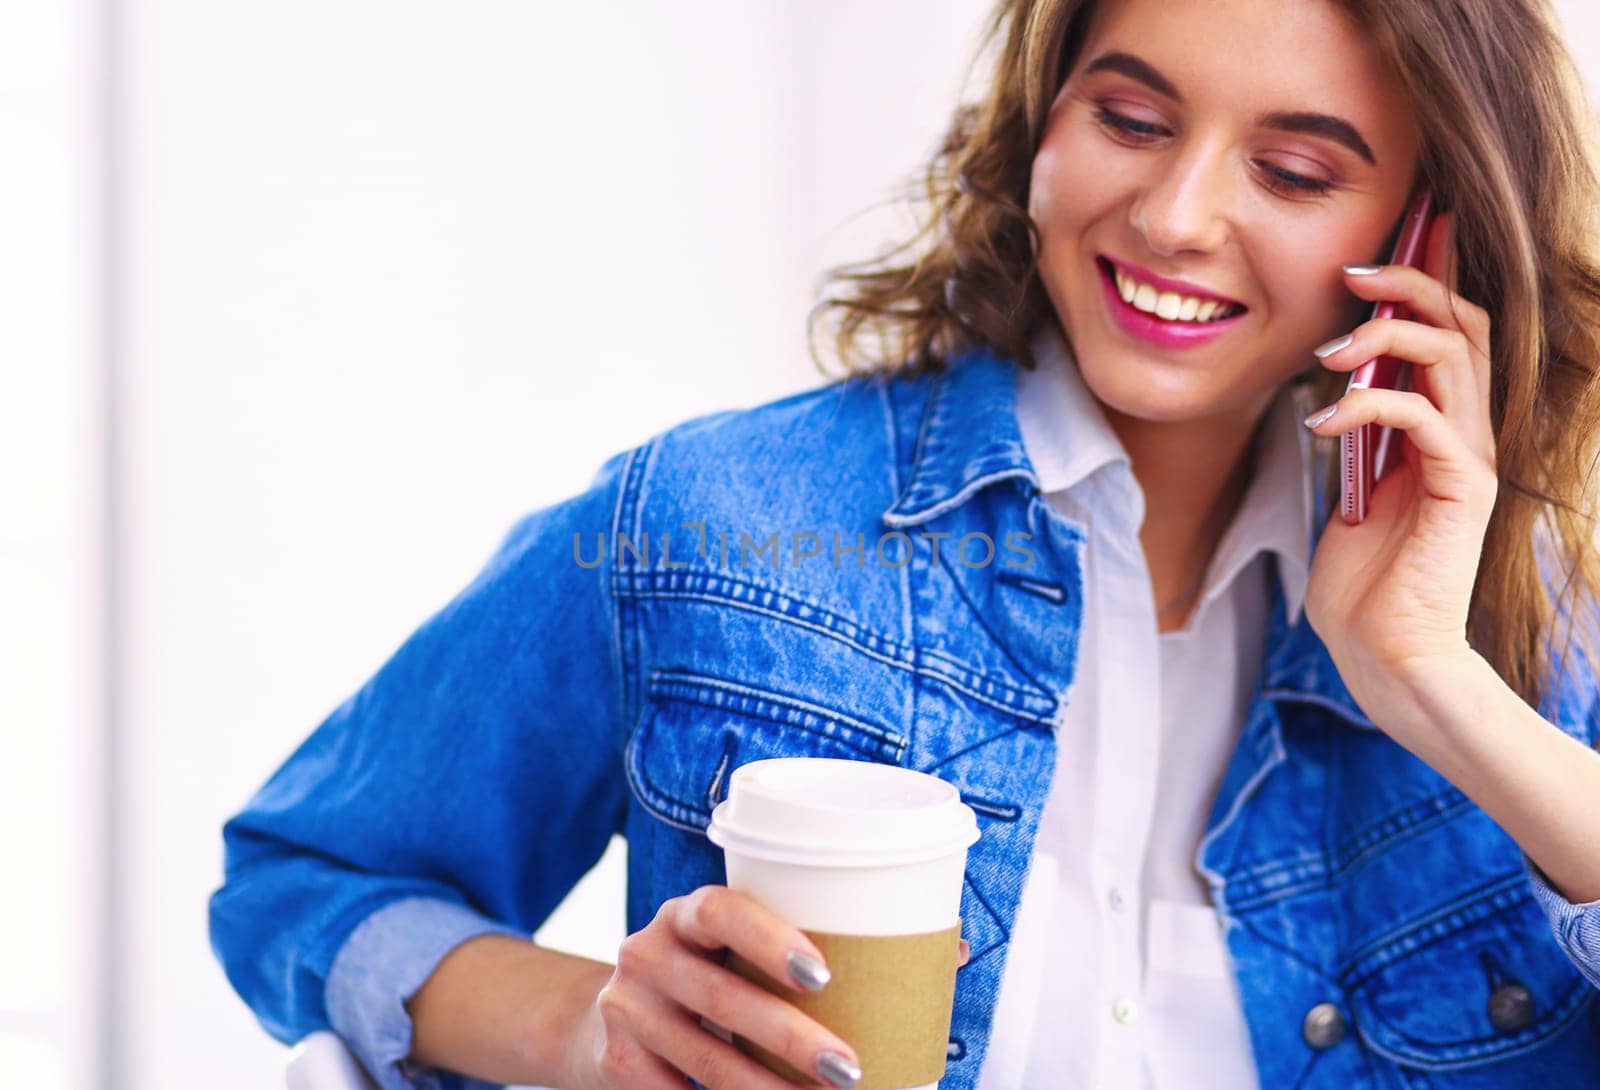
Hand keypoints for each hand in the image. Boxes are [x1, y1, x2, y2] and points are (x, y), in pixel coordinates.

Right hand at [561, 884, 860, 1089]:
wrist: (613, 1015)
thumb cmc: (708, 974)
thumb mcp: (726, 950)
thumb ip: (784, 956)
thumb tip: (926, 971)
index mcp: (684, 914)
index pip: (720, 913)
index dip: (769, 941)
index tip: (822, 975)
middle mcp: (647, 953)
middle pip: (720, 998)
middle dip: (790, 1039)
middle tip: (848, 1068)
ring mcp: (626, 1009)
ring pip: (706, 1060)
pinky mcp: (616, 1061)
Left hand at [1302, 210, 1497, 721]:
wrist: (1383, 651)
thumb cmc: (1362, 585)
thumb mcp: (1350, 492)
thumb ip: (1356, 441)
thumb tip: (1335, 393)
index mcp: (1442, 430)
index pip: (1450, 333)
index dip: (1428, 278)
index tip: (1386, 242)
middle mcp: (1467, 434)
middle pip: (1464, 322)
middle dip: (1412, 281)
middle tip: (1354, 272)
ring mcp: (1470, 458)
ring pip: (1453, 353)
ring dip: (1387, 337)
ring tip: (1329, 354)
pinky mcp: (1463, 486)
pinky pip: (1424, 416)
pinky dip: (1367, 405)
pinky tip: (1321, 424)